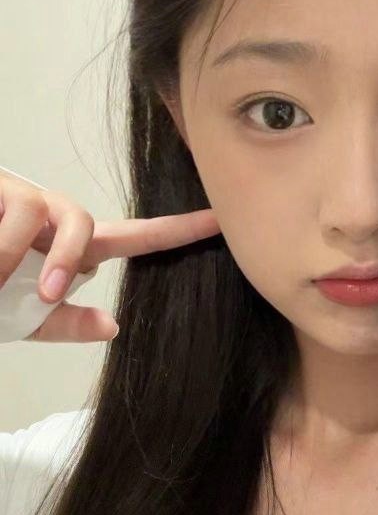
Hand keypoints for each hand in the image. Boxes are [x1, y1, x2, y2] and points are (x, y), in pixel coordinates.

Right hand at [0, 168, 220, 342]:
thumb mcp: (20, 319)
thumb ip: (62, 324)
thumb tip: (113, 327)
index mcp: (67, 250)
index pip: (133, 238)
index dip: (176, 231)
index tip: (220, 221)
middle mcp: (52, 218)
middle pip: (87, 224)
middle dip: (66, 259)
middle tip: (41, 296)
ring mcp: (24, 199)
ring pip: (50, 217)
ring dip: (20, 258)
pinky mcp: (0, 187)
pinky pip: (17, 212)